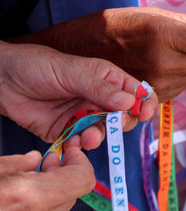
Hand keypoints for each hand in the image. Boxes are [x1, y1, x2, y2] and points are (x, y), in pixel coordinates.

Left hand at [0, 42, 157, 147]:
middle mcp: (100, 98)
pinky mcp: (68, 131)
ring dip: (101, 136)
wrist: (2, 80)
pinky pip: (83, 142)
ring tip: (88, 136)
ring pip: (105, 132)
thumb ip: (100, 88)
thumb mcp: (72, 72)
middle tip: (115, 123)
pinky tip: (75, 141)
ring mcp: (85, 115)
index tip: (145, 113)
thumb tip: (130, 102)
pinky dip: (82, 145)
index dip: (146, 102)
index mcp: (107, 79)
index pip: (137, 91)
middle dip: (123, 123)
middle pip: (125, 116)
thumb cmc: (38, 66)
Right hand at [0, 148, 94, 210]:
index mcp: (34, 196)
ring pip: (61, 205)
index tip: (71, 152)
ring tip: (30, 179)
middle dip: (63, 172)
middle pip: (73, 190)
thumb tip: (32, 159)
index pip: (84, 178)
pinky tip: (23, 197)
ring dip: (53, 189)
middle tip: (47, 161)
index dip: (80, 160)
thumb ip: (17, 162)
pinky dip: (43, 204)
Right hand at [13, 7, 185, 101]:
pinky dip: (182, 76)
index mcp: (163, 37)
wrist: (78, 56)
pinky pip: (183, 88)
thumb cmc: (113, 27)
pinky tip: (164, 65)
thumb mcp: (150, 14)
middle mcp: (163, 66)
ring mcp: (159, 87)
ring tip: (173, 51)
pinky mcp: (154, 100)